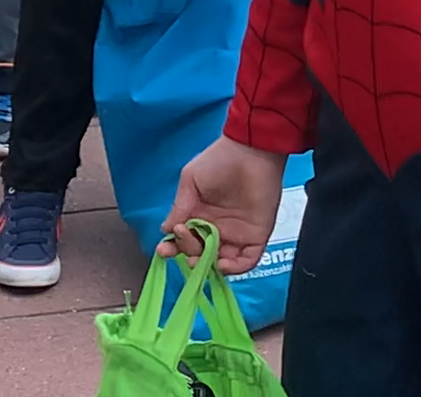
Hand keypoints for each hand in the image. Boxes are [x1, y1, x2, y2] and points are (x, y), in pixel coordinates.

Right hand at [162, 138, 286, 270]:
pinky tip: (222, 263)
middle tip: (186, 239)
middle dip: (188, 251)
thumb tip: (166, 230)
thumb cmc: (219, 161)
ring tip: (200, 258)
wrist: (251, 151)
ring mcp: (236, 234)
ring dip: (209, 265)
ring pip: (220, 261)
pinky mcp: (256, 237)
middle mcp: (217, 227)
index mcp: (199, 214)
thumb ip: (179, 207)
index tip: (164, 249)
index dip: (173, 246)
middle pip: (199, 252)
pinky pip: (246, 261)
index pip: (184, 238)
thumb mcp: (190, 181)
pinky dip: (235, 268)